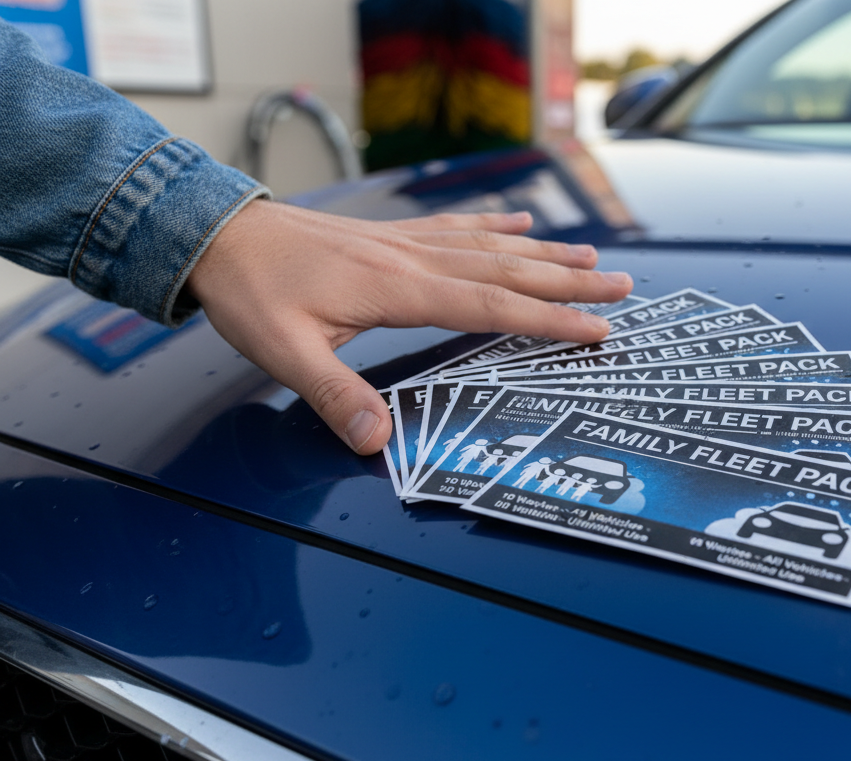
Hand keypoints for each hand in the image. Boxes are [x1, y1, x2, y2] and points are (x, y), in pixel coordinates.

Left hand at [185, 200, 631, 454]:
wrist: (219, 234)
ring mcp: (407, 242)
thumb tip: (378, 442)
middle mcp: (414, 260)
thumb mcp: (284, 353)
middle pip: (508, 270)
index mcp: (398, 290)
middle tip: (623, 286)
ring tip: (593, 255)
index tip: (595, 328)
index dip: (547, 319)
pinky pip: (457, 227)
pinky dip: (496, 224)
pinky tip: (522, 220)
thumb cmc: (252, 294)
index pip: (490, 307)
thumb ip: (335, 396)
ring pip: (492, 246)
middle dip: (569, 280)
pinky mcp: (393, 236)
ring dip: (546, 252)